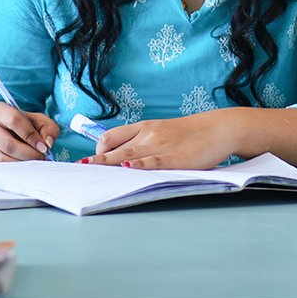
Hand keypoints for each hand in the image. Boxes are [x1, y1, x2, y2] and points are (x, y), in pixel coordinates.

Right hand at [0, 101, 58, 163]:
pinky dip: (15, 170)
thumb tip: (48, 143)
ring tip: (35, 162)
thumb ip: (48, 128)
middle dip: (28, 153)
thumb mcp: (38, 120)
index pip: (13, 120)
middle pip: (7, 144)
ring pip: (2, 159)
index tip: (43, 146)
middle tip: (41, 157)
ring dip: (22, 164)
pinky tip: (25, 166)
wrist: (2, 133)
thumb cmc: (22, 125)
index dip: (30, 135)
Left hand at [81, 112, 232, 170]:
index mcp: (144, 127)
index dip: (99, 148)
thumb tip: (124, 159)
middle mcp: (148, 134)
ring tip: (94, 169)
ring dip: (110, 164)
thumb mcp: (163, 131)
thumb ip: (144, 141)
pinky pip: (152, 162)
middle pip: (116, 147)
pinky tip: (129, 170)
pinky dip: (139, 166)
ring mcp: (160, 145)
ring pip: (129, 155)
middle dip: (97, 159)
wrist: (216, 129)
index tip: (89, 160)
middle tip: (81, 169)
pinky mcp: (173, 158)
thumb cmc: (190, 134)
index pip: (113, 135)